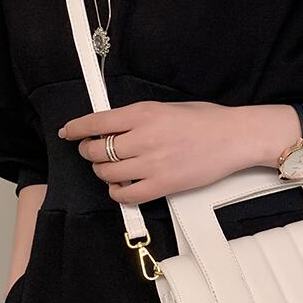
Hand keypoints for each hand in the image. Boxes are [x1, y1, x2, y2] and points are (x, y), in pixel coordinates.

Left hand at [58, 100, 264, 203]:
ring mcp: (152, 164)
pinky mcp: (163, 185)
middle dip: (88, 152)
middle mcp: (143, 138)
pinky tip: (121, 187)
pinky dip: (117, 192)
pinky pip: (126, 194)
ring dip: (102, 172)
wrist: (233, 138)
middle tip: (92, 152)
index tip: (68, 133)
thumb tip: (112, 128)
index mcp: (143, 113)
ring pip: (107, 173)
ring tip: (110, 170)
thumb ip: (138, 118)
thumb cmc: (206, 120)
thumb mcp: (166, 107)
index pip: (95, 122)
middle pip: (96, 150)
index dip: (76, 129)